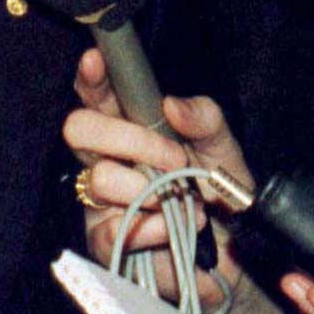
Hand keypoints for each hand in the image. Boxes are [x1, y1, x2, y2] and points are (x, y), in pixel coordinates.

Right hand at [63, 50, 251, 296]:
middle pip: (79, 129)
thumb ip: (204, 119)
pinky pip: (114, 226)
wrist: (234, 251)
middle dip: (129, 138)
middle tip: (174, 158)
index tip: (96, 62)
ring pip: (101, 178)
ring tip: (184, 201)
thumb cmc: (221, 192)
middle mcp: (107, 157)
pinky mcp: (104, 238)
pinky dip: (154, 225)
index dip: (90, 76)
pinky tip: (174, 227)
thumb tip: (172, 104)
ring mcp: (100, 199)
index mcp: (130, 126)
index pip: (97, 94)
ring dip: (150, 189)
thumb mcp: (223, 149)